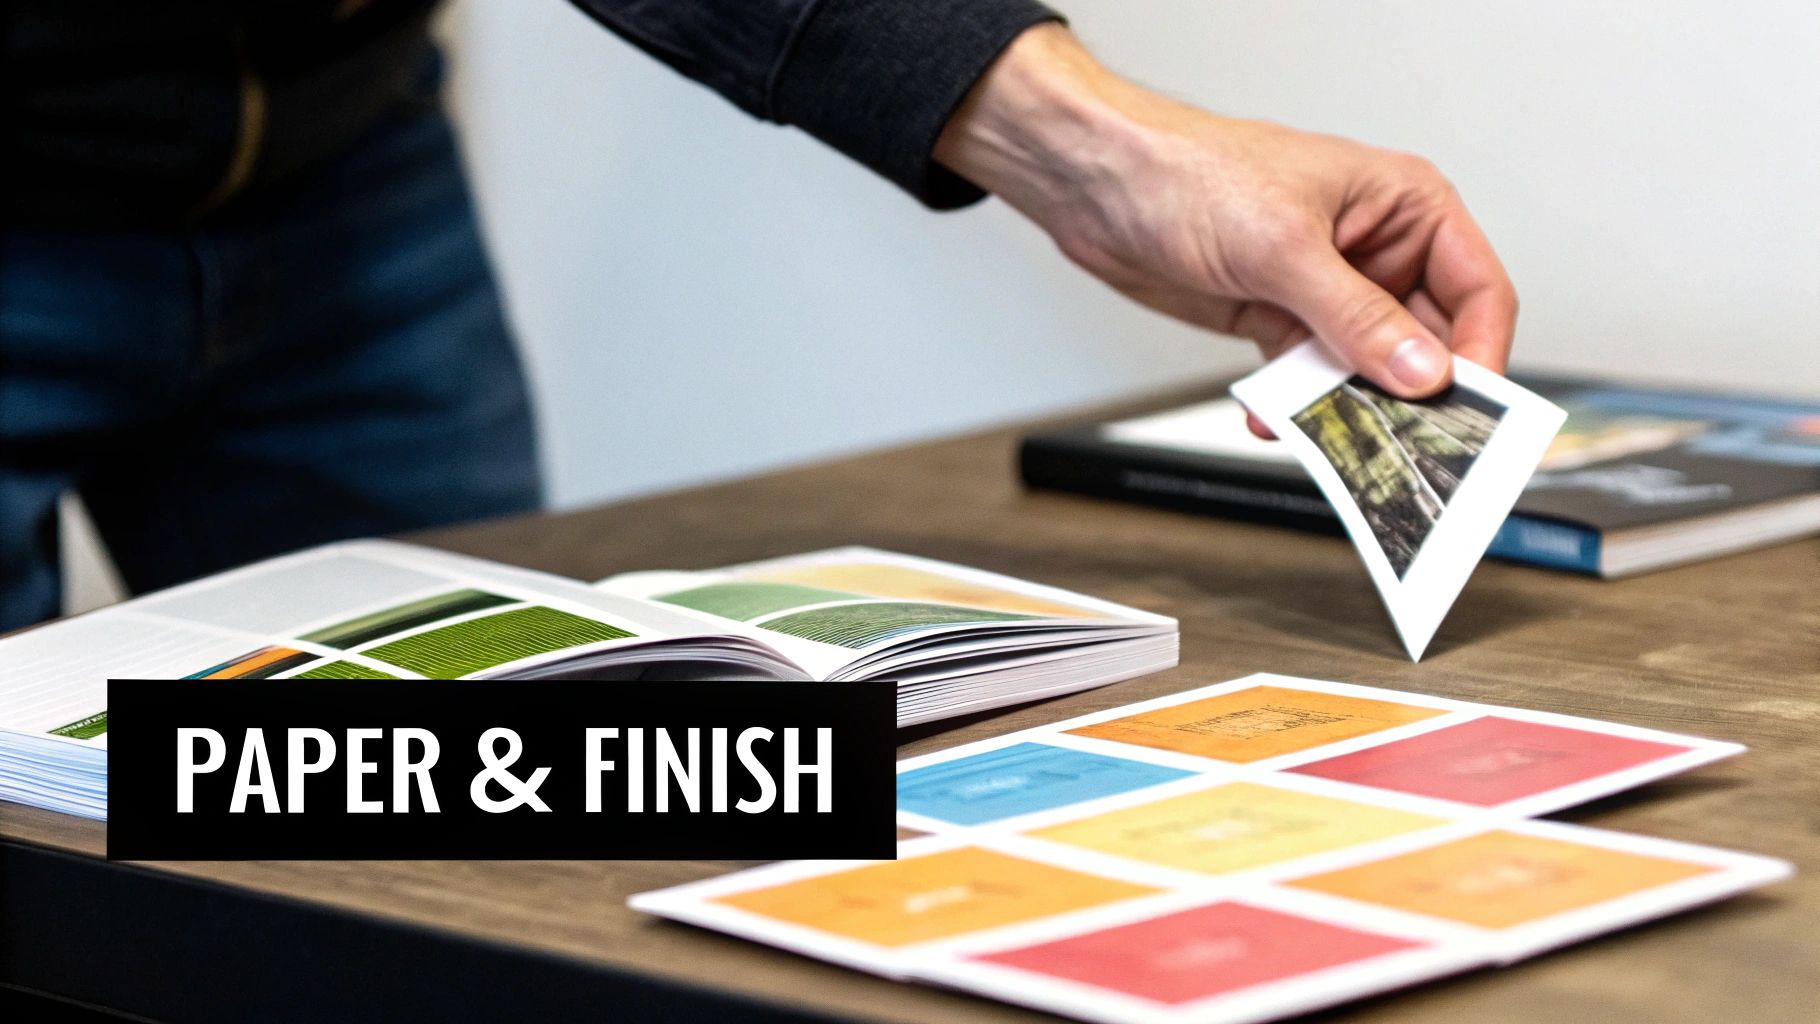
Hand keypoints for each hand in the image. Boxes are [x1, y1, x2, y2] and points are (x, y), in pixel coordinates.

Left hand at [935, 24, 1516, 435]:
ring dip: (1348, 406)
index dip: (1479, 355)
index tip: (1464, 411)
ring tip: (1335, 438)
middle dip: (1410, 394)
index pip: (1477, 292)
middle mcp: (1375, 248)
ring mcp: (1327, 289)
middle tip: (1406, 445)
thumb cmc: (1189, 172)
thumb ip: (1356, 318)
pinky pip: (1310, 378)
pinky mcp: (1280, 318)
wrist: (1101, 186)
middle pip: (1426, 341)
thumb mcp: (1284, 247)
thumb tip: (1420, 372)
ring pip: (1365, 368)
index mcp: (1405, 206)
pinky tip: (1275, 418)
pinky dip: (1297, 405)